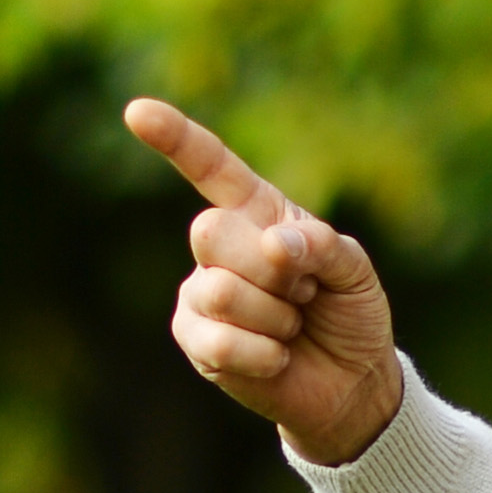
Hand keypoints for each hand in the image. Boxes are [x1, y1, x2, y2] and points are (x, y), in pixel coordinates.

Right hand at [135, 97, 401, 465]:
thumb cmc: (348, 313)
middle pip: (210, 230)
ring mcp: (201, 293)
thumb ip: (321, 246)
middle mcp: (221, 246)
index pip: (211, 167)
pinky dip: (263, 354)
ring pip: (220, 290)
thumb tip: (274, 243)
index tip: (137, 112)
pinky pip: (219, 340)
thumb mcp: (354, 271)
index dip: (175, 139)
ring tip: (291, 326)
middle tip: (301, 292)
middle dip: (269, 267)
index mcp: (257, 211)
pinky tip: (276, 357)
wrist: (350, 380)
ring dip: (274, 316)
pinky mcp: (195, 339)